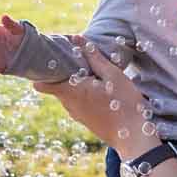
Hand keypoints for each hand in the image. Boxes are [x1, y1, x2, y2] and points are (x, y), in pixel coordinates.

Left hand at [33, 37, 154, 154]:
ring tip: (91, 73)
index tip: (51, 61)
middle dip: (62, 73)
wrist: (134, 138)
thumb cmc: (125, 104)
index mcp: (72, 91)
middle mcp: (69, 105)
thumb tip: (77, 38)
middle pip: (55, 86)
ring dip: (74, 84)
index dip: (43, 71)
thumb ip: (94, 57)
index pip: (41, 84)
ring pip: (67, 95)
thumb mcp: (114, 75)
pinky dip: (82, 94)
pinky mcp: (85, 121)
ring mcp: (76, 115)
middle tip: (77, 60)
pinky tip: (99, 89)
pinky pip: (77, 103)